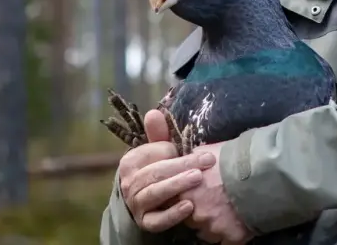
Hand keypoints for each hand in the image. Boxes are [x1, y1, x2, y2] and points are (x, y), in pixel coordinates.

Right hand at [118, 109, 216, 232]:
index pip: (152, 155)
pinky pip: (157, 221)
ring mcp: (136, 205)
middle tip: (207, 161)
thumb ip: (159, 133)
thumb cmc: (156, 168)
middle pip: (156, 173)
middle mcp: (129, 184)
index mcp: (130, 162)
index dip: (175, 152)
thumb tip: (154, 113)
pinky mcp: (145, 222)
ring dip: (177, 185)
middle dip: (182, 166)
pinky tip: (189, 206)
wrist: (144, 200)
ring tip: (198, 178)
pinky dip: (172, 214)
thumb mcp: (158, 150)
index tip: (201, 151)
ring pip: (155, 194)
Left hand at [179, 142, 254, 244]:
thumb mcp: (206, 152)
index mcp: (186, 192)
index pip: (177, 203)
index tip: (197, 194)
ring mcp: (214, 228)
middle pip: (193, 220)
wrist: (261, 169)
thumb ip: (192, 162)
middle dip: (202, 213)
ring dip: (215, 225)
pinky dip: (231, 236)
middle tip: (216, 201)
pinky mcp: (233, 237)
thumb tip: (186, 163)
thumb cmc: (233, 157)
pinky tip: (238, 224)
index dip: (188, 199)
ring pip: (208, 234)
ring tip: (229, 212)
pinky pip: (227, 243)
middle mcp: (197, 214)